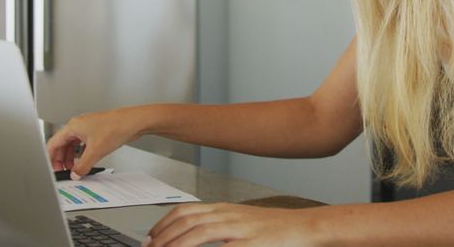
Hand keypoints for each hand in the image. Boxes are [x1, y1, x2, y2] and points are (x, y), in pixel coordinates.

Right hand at [46, 108, 138, 178]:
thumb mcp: (96, 151)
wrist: (134, 122)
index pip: (53, 143)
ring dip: (71, 157)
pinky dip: (80, 154)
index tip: (51, 169)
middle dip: (61, 159)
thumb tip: (75, 174)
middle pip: (62, 144)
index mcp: (73, 126)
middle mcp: (78, 125)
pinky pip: (82, 144)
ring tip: (74, 169)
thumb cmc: (117, 127)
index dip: (50, 158)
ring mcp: (87, 127)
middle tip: (63, 172)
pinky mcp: (95, 131)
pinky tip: (84, 161)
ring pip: (72, 144)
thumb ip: (82, 165)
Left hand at [145, 203, 323, 246]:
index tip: (149, 238)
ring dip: (176, 244)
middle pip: (186, 221)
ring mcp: (239, 228)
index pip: (184, 211)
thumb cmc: (273, 227)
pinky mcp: (251, 242)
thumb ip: (217, 226)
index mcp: (223, 209)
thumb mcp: (240, 222)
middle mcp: (228, 215)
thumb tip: (193, 232)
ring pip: (199, 231)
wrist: (303, 226)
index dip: (162, 224)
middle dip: (163, 237)